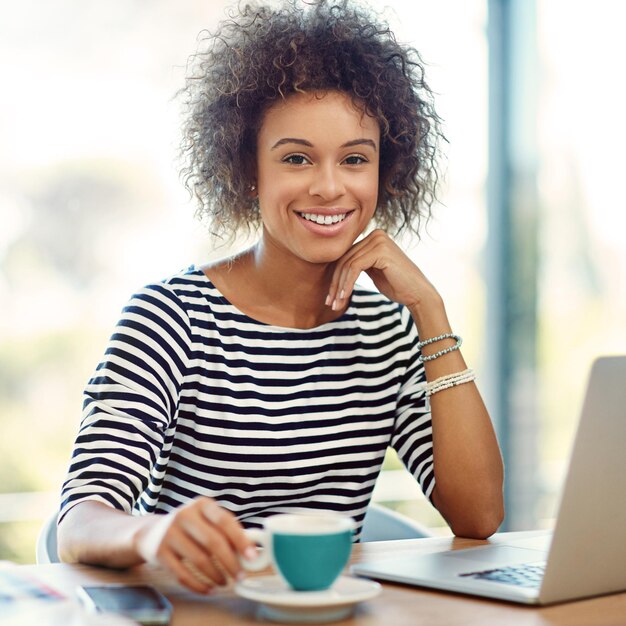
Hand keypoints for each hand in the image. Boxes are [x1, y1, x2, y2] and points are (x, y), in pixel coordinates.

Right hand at [134, 497, 256, 592]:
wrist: (151, 532)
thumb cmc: (190, 527)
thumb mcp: (206, 519)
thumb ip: (226, 531)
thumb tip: (253, 551)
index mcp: (202, 504)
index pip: (225, 521)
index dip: (240, 540)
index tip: (252, 557)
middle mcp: (185, 515)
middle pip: (213, 541)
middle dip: (230, 562)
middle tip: (240, 576)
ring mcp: (170, 533)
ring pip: (199, 560)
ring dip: (216, 576)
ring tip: (225, 583)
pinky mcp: (159, 553)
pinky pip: (182, 574)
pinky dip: (199, 586)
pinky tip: (209, 589)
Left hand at [326, 229, 437, 309]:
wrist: (418, 294)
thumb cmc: (397, 286)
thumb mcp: (373, 271)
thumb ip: (358, 264)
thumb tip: (335, 267)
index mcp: (374, 237)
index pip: (346, 257)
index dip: (335, 278)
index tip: (330, 298)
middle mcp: (376, 235)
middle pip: (345, 260)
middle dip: (335, 284)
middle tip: (330, 303)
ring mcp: (379, 240)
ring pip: (347, 265)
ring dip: (339, 287)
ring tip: (335, 304)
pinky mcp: (380, 250)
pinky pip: (355, 268)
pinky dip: (347, 284)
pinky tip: (344, 297)